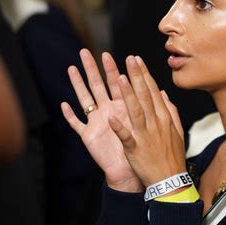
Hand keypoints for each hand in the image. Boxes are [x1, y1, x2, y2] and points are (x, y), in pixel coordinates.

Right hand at [61, 49, 141, 191]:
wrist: (132, 172)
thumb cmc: (141, 150)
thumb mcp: (149, 127)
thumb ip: (154, 110)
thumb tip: (161, 92)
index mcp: (123, 107)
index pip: (117, 84)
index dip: (113, 69)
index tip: (108, 54)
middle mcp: (108, 111)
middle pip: (98, 85)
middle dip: (92, 69)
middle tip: (86, 52)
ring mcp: (96, 122)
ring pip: (85, 99)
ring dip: (78, 84)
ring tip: (72, 68)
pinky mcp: (89, 136)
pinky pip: (77, 124)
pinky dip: (70, 116)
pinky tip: (64, 105)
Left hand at [108, 56, 185, 187]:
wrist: (170, 181)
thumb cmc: (172, 157)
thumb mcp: (177, 131)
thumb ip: (170, 110)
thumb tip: (163, 93)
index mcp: (163, 117)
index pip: (152, 91)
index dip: (144, 74)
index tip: (136, 60)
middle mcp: (155, 123)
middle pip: (144, 96)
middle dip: (136, 76)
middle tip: (129, 59)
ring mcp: (145, 136)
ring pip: (136, 111)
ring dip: (128, 95)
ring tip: (120, 78)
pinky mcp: (135, 149)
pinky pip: (126, 137)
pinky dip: (119, 128)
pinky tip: (111, 118)